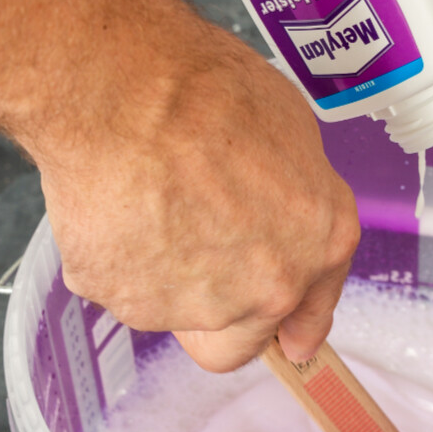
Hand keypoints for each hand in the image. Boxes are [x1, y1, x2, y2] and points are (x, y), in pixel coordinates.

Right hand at [37, 24, 360, 372]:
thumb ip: (292, 194)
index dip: (296, 325)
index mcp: (319, 241)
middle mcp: (268, 287)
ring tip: (144, 199)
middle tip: (188, 247)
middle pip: (238, 338)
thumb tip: (276, 208)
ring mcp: (199, 304)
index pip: (311, 311)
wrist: (121, 91)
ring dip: (160, 274)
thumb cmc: (203, 88)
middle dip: (217, 308)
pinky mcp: (129, 303)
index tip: (291, 343)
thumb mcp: (287, 126)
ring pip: (174, 312)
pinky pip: (119, 289)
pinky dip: (113, 259)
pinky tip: (113, 204)